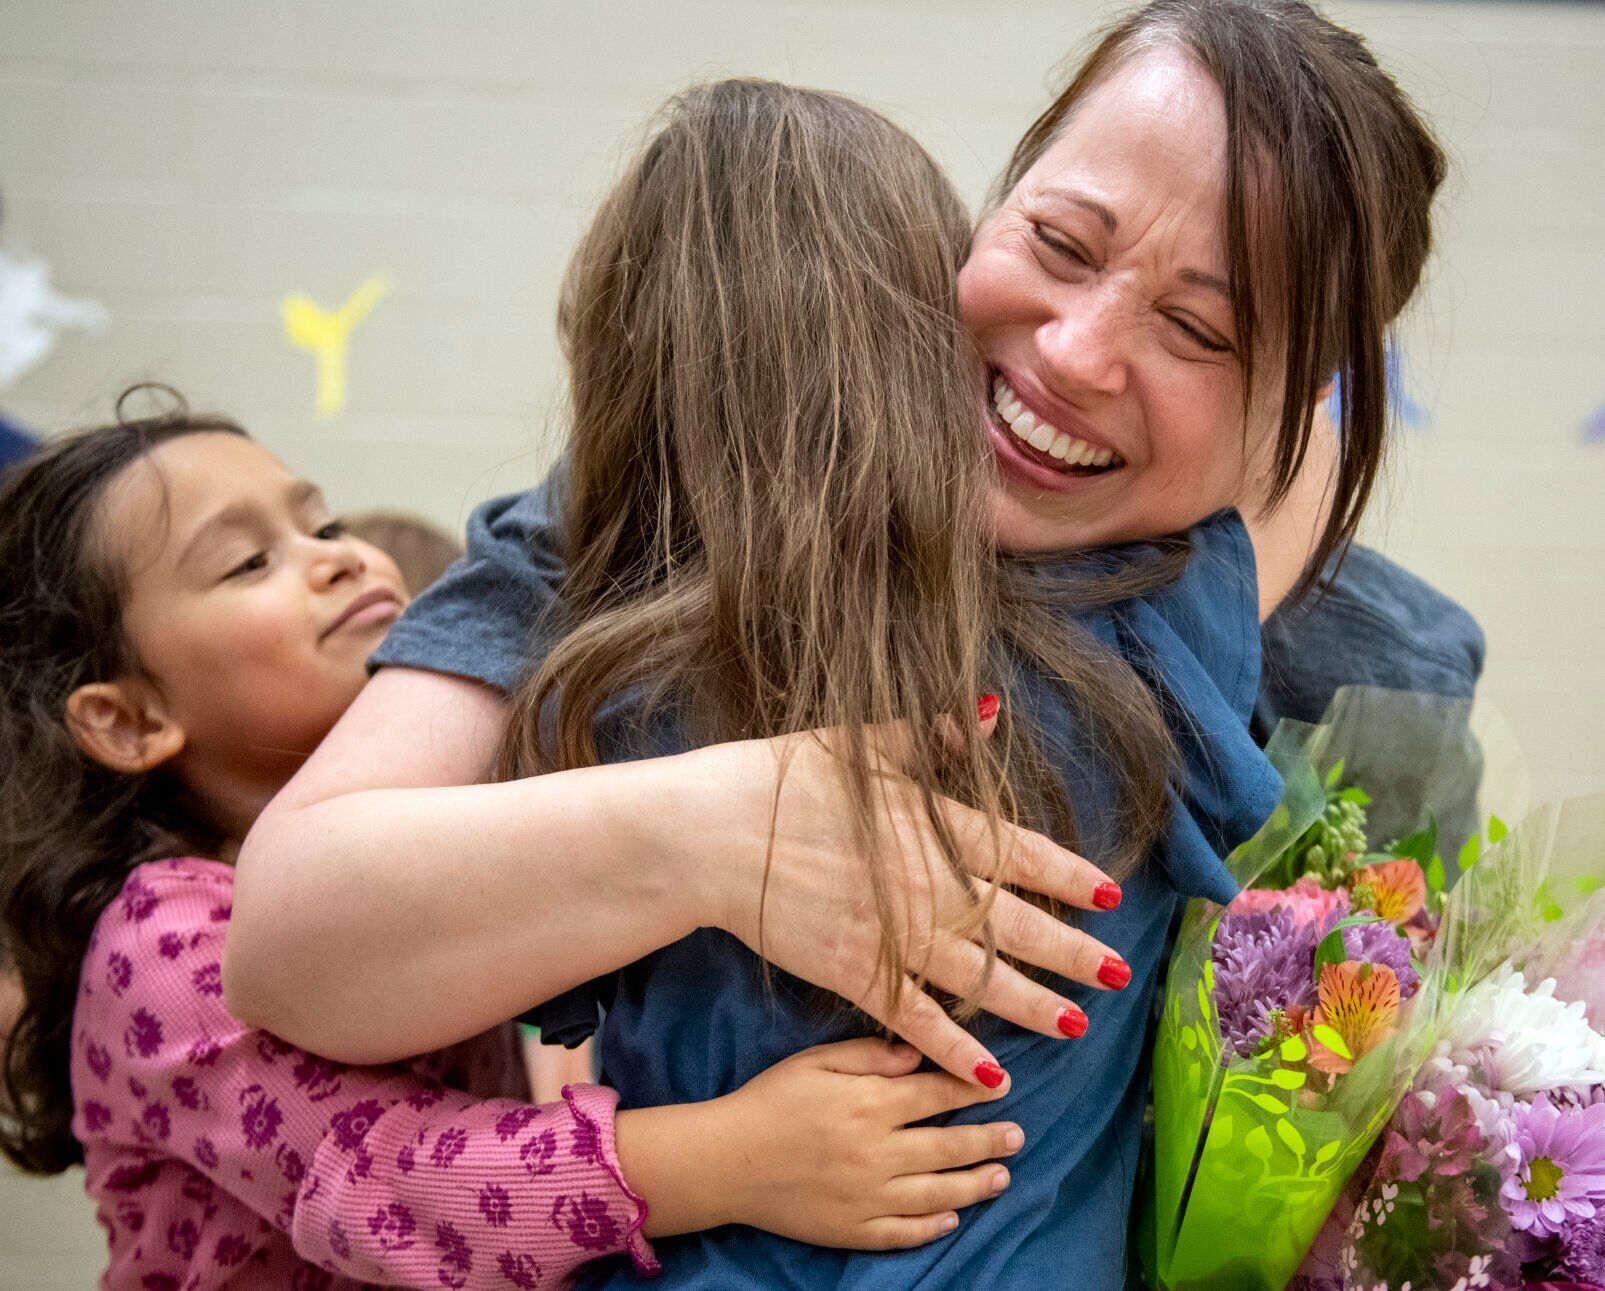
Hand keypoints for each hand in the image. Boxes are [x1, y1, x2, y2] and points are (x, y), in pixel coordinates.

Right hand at [619, 1039, 1021, 1247]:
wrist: (725, 1158)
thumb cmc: (769, 1098)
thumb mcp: (817, 1059)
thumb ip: (870, 1054)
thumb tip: (918, 1053)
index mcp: (871, 1103)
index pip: (938, 1093)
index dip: (974, 1087)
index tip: (1003, 1084)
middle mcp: (879, 1151)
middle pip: (949, 1146)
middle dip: (988, 1139)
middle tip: (1017, 1135)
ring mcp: (869, 1195)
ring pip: (938, 1193)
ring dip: (975, 1184)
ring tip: (1001, 1176)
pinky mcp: (853, 1228)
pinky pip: (904, 1231)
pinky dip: (933, 1225)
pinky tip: (951, 1218)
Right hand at [635, 702, 1127, 1085]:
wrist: (713, 835)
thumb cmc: (780, 779)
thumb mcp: (861, 742)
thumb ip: (932, 733)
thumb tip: (991, 708)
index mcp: (936, 825)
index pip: (1023, 854)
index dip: (1069, 876)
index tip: (1108, 896)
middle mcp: (931, 886)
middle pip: (1020, 926)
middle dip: (1073, 953)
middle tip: (1118, 975)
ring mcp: (897, 936)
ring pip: (982, 979)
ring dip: (1033, 1005)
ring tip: (1077, 1027)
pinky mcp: (858, 974)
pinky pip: (919, 1020)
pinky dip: (955, 1049)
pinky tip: (989, 1074)